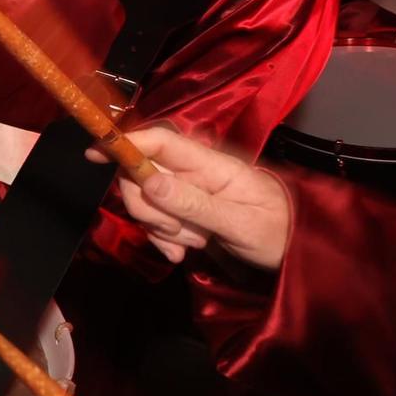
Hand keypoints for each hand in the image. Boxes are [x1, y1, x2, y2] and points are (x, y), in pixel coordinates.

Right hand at [92, 125, 290, 268]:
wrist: (300, 251)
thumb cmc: (279, 232)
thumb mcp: (240, 223)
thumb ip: (194, 203)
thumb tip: (148, 181)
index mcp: (211, 165)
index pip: (160, 142)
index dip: (126, 142)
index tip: (95, 152)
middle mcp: (195, 172)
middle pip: (143, 174)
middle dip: (148, 207)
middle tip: (177, 233)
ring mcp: (189, 192)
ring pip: (146, 200)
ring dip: (159, 228)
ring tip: (192, 245)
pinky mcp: (186, 211)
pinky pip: (156, 220)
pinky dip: (162, 239)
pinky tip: (182, 253)